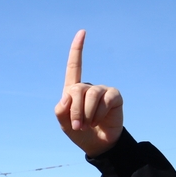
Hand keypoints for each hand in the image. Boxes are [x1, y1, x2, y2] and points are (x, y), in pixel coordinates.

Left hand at [54, 30, 123, 156]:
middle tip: (77, 126)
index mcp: (74, 90)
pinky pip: (105, 101)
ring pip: (91, 95)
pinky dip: (98, 114)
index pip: (75, 66)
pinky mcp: (114, 97)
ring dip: (86, 114)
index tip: (82, 32)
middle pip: (77, 89)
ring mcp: (102, 91)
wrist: (98, 144)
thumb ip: (61, 111)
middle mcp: (88, 87)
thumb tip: (66, 96)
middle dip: (75, 110)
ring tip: (87, 125)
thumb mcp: (65, 124)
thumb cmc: (80, 132)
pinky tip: (98, 121)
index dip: (78, 49)